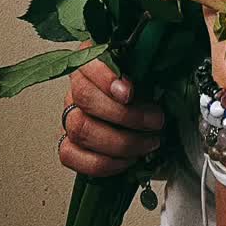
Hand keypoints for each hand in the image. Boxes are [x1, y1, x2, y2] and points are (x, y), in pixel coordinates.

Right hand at [58, 40, 165, 177]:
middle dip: (125, 115)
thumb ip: (146, 74)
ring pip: (79, 128)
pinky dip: (103, 162)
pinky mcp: (68, 143)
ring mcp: (70, 116)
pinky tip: (126, 160)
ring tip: (148, 143)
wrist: (139, 116)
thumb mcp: (148, 76)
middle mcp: (76, 87)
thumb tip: (157, 86)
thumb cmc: (143, 92)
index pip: (88, 62)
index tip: (130, 93)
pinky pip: (71, 156)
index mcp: (93, 62)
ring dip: (120, 142)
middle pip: (85, 98)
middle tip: (154, 121)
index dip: (107, 78)